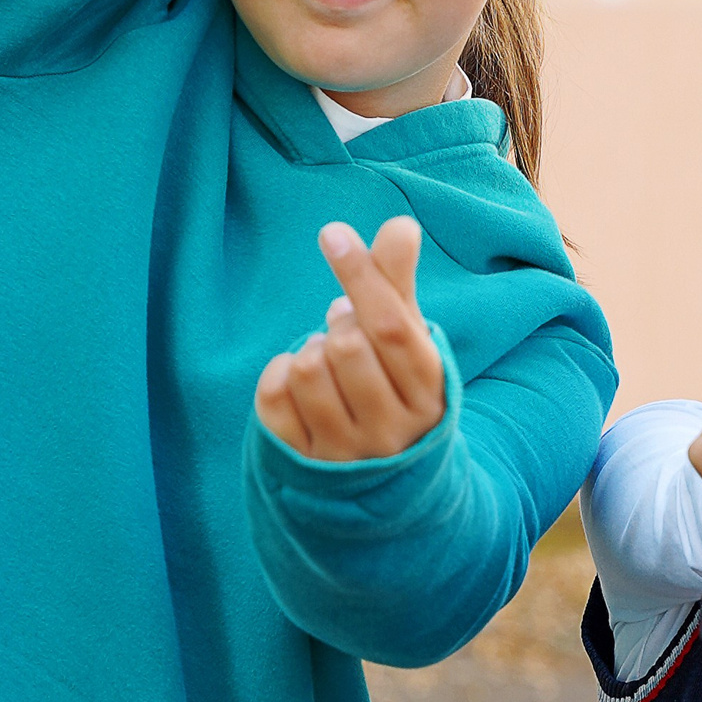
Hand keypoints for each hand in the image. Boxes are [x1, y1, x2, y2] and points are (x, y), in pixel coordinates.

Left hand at [254, 218, 444, 461]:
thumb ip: (398, 284)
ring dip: (309, 351)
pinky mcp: (304, 464)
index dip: (360, 274)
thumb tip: (401, 225)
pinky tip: (297, 380)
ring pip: (306, 369)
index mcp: (428, 393)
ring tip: (326, 363)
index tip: (333, 233)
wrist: (381, 476)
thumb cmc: (394, 387)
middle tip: (345, 334)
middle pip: (346, 346)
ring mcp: (347, 453)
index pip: (390, 325)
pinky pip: (273, 397)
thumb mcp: (407, 340)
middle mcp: (392, 430)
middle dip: (338, 326)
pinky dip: (278, 373)